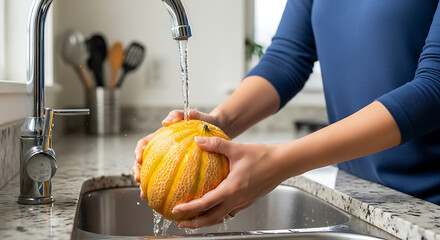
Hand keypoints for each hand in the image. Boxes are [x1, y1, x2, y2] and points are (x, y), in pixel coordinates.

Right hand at [132, 109, 219, 198]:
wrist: (219, 131)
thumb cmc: (205, 122)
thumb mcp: (194, 115)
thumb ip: (179, 115)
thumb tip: (164, 122)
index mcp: (163, 138)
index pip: (145, 143)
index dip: (139, 151)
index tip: (139, 158)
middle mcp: (164, 150)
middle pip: (144, 162)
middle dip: (138, 171)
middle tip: (138, 179)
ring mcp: (171, 161)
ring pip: (153, 175)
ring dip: (146, 185)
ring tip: (144, 195)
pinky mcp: (182, 171)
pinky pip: (172, 181)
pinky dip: (166, 191)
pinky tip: (167, 200)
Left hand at [171, 136, 285, 228]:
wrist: (284, 163)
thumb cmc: (263, 156)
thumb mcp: (237, 148)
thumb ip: (216, 144)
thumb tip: (198, 140)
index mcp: (233, 188)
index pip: (207, 203)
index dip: (190, 209)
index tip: (176, 210)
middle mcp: (237, 199)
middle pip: (212, 218)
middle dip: (195, 223)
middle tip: (180, 222)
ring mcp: (243, 202)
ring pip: (221, 217)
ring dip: (206, 220)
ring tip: (193, 219)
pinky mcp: (248, 201)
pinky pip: (229, 211)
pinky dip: (218, 213)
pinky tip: (213, 206)